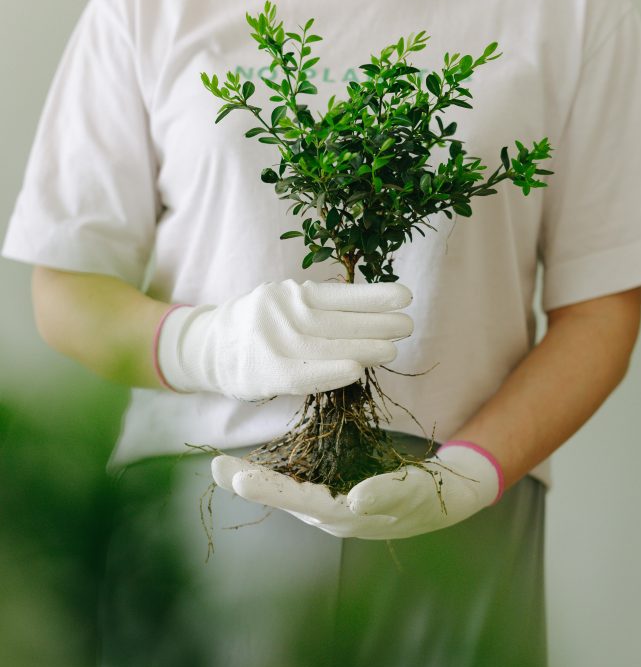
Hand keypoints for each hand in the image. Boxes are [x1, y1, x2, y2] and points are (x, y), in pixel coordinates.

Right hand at [155, 279, 412, 400]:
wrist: (208, 347)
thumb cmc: (259, 327)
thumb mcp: (284, 303)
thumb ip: (317, 306)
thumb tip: (371, 316)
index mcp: (291, 293)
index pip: (339, 294)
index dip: (373, 296)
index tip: (405, 297)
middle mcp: (282, 312)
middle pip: (337, 320)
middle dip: (376, 323)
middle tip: (407, 326)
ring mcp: (273, 342)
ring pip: (326, 345)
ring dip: (363, 347)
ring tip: (393, 349)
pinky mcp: (266, 371)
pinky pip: (304, 372)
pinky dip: (331, 371)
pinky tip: (356, 370)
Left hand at [211, 442, 502, 539]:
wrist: (445, 497)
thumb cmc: (428, 494)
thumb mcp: (413, 491)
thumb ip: (386, 494)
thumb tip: (355, 499)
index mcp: (347, 516)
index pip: (301, 501)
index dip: (269, 489)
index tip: (240, 478)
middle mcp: (332, 515)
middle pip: (285, 498)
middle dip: (250, 483)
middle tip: (216, 467)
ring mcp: (332, 506)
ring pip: (288, 493)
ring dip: (256, 480)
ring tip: (223, 467)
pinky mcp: (336, 493)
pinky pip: (301, 484)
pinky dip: (276, 475)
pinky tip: (254, 465)